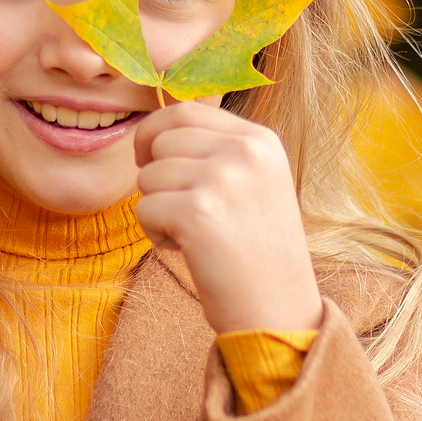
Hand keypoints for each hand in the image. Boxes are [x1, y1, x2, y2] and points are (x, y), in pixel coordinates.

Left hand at [132, 102, 324, 335]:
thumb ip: (216, 148)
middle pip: (161, 139)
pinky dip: (154, 234)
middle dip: (155, 174)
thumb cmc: (256, 250)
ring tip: (194, 235)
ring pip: (147, 176)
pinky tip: (188, 250)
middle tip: (178, 209)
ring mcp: (222, 179)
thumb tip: (158, 117)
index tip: (154, 161)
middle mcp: (245, 151)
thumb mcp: (253, 182)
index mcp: (261, 139)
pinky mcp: (197, 212)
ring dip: (157, 208)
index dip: (156, 134)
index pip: (184, 110)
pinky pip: (143, 208)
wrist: (278, 311)